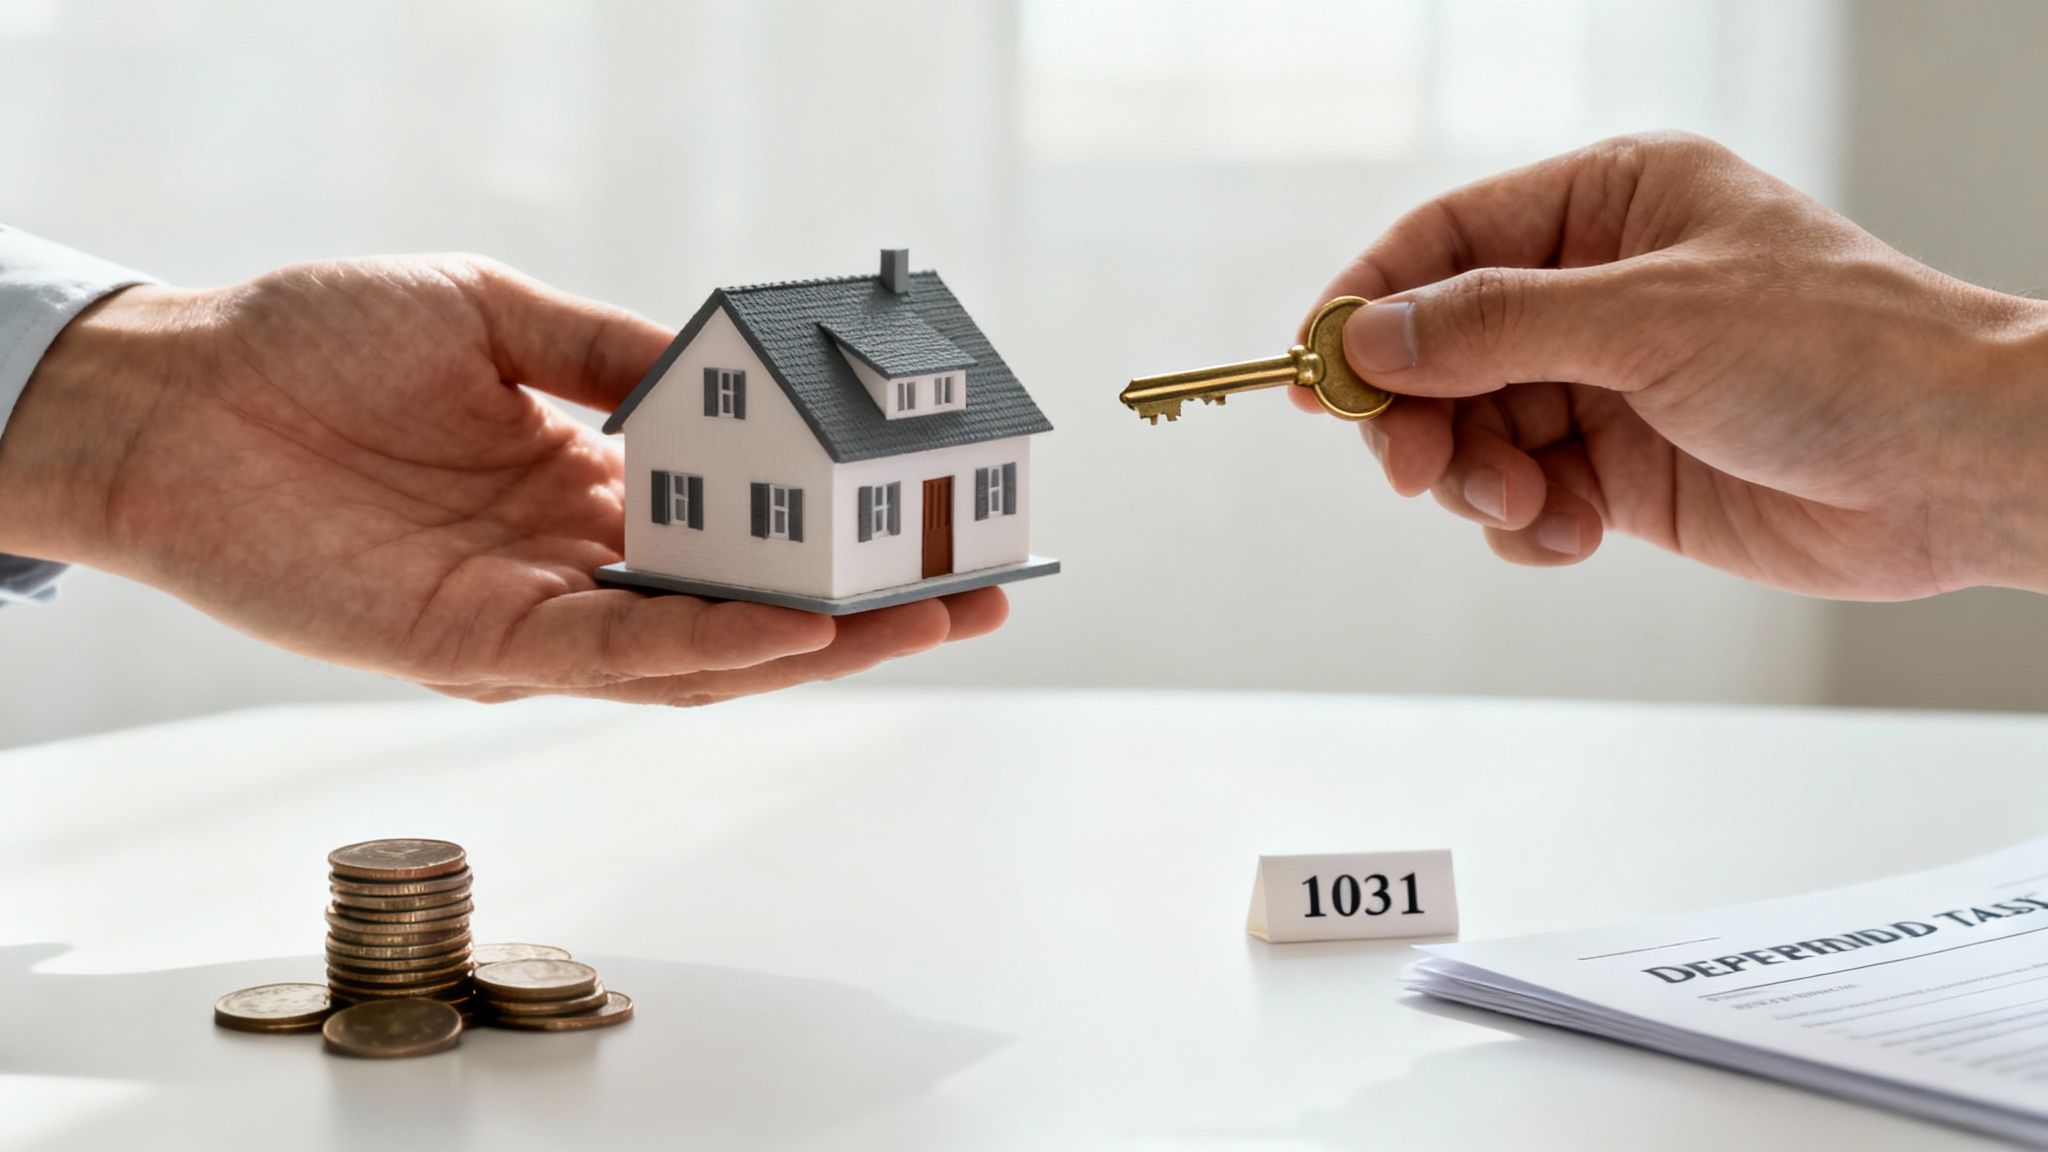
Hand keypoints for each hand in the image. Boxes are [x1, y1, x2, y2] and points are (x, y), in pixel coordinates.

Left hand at [0, 257, 1006, 702]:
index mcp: (587, 476)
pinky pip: (614, 657)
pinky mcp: (478, 646)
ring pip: (703, 647)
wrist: (174, 389)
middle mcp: (577, 556)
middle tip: (980, 582)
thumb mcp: (492, 308)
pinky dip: (708, 647)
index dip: (835, 518)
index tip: (925, 499)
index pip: (740, 514)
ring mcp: (536, 608)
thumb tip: (720, 375)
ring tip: (926, 617)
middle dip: (867, 601)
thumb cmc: (311, 338)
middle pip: (749, 597)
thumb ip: (607, 348)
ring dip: (820, 643)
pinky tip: (792, 632)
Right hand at [1301, 132, 2047, 599]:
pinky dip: (1527, 527)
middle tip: (1416, 469)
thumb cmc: (1845, 354)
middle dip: (1423, 415)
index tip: (1319, 371)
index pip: (1445, 242)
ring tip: (1528, 506)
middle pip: (1443, 349)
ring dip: (1479, 481)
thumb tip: (1369, 335)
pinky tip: (1575, 533)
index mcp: (1609, 206)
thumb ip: (1494, 327)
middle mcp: (1598, 291)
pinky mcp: (1623, 471)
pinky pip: (1523, 499)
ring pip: (1474, 432)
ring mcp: (1607, 384)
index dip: (1371, 305)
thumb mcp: (1650, 319)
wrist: (1954, 470)